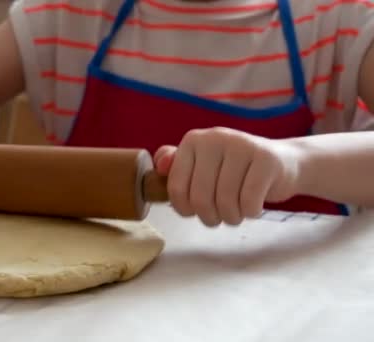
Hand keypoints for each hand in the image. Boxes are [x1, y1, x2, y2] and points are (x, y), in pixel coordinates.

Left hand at [154, 127, 302, 226]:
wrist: (283, 162)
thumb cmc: (235, 171)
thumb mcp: (203, 166)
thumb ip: (177, 165)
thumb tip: (160, 165)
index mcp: (193, 140)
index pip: (177, 187)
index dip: (184, 209)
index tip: (194, 212)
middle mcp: (215, 138)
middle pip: (201, 197)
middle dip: (209, 217)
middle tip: (218, 217)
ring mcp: (242, 145)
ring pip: (225, 201)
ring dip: (230, 217)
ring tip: (236, 213)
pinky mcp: (266, 159)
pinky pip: (249, 201)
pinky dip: (250, 212)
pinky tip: (253, 207)